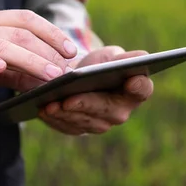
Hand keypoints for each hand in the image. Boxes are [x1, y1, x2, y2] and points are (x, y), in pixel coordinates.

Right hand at [0, 10, 77, 109]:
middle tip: (65, 69)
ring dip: (29, 60)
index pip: (26, 19)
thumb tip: (49, 78)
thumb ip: (17, 70)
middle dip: (47, 50)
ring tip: (49, 74)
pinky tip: (1, 69)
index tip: (71, 50)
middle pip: (19, 33)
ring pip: (1, 45)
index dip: (51, 32)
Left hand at [39, 46, 153, 134]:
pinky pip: (67, 127)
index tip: (130, 80)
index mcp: (135, 90)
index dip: (138, 86)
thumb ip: (125, 57)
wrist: (76, 78)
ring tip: (50, 103)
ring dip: (66, 113)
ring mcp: (100, 124)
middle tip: (68, 99)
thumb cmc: (97, 65)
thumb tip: (141, 57)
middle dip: (86, 104)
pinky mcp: (79, 129)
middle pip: (107, 110)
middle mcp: (121, 112)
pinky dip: (54, 118)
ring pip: (84, 121)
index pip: (142, 89)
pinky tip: (43, 109)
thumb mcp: (110, 56)